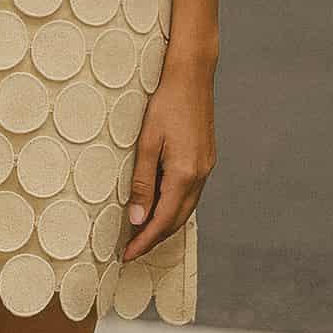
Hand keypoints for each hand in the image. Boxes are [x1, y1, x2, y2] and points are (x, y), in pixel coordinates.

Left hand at [120, 60, 216, 262]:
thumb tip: (137, 220)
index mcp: (185, 174)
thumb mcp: (147, 142)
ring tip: (142, 233)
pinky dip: (174, 206)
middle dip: (154, 238)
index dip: (143, 242)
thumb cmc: (165, 104)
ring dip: (164, 224)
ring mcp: (206, 168)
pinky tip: (160, 205)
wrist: (192, 77)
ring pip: (185, 209)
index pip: (162, 221)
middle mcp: (200, 176)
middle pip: (176, 220)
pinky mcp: (206, 159)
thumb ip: (143, 183)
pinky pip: (190, 194)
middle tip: (131, 250)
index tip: (126, 255)